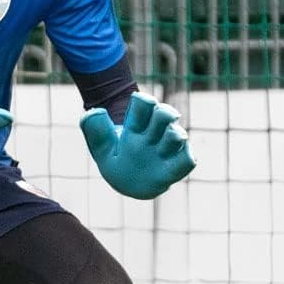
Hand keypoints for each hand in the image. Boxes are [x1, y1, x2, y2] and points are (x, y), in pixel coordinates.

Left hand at [80, 92, 195, 199]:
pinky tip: (183, 153)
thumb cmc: (116, 160)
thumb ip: (95, 130)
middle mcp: (154, 135)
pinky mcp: (172, 168)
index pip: (143, 105)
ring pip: (176, 136)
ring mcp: (165, 151)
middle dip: (165, 113)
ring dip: (176, 134)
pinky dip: (187, 156)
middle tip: (161, 114)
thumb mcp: (101, 148)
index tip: (139, 102)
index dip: (143, 102)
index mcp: (137, 126)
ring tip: (174, 135)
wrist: (127, 182)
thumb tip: (95, 112)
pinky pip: (186, 161)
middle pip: (164, 116)